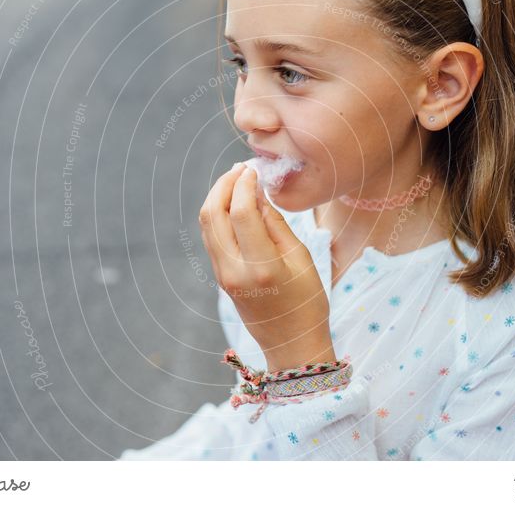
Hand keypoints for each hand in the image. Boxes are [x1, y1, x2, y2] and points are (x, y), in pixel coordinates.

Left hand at [199, 163, 334, 370]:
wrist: (291, 344)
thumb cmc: (307, 302)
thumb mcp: (301, 259)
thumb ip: (276, 224)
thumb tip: (258, 193)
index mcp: (261, 267)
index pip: (242, 213)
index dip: (245, 185)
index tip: (254, 169)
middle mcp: (234, 271)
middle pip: (213, 214)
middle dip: (224, 185)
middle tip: (241, 169)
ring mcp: (223, 275)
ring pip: (207, 224)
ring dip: (217, 197)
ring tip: (236, 180)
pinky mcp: (220, 277)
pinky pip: (211, 237)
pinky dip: (218, 214)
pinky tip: (233, 203)